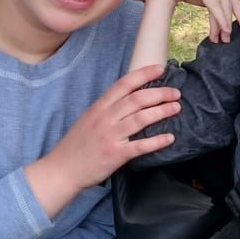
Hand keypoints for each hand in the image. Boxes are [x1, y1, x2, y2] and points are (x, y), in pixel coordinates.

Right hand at [25, 65, 181, 216]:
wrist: (62, 170)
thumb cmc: (77, 145)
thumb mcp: (89, 119)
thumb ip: (108, 109)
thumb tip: (130, 99)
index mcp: (99, 107)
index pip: (124, 84)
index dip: (144, 74)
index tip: (161, 68)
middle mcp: (105, 118)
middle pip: (137, 99)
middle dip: (160, 93)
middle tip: (176, 93)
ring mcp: (110, 136)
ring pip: (141, 118)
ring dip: (162, 111)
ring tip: (176, 108)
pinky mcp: (115, 154)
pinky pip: (140, 146)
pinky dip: (157, 141)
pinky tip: (170, 138)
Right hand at [149, 0, 239, 43]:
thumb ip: (219, 3)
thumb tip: (228, 22)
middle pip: (229, 4)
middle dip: (230, 23)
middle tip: (228, 38)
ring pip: (222, 7)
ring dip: (222, 25)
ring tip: (222, 38)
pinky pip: (214, 6)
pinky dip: (219, 19)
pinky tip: (221, 29)